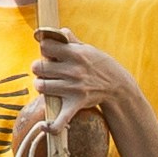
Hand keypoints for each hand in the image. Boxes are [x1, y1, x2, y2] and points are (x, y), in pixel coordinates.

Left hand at [28, 32, 143, 132]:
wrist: (119, 87)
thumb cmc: (101, 66)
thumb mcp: (89, 49)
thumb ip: (71, 41)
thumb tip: (60, 30)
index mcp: (76, 53)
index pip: (45, 47)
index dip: (45, 50)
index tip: (49, 54)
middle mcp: (73, 70)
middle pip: (38, 67)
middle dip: (40, 68)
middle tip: (47, 72)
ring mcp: (73, 88)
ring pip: (41, 87)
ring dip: (42, 86)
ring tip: (48, 86)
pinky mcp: (76, 104)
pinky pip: (60, 119)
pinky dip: (51, 125)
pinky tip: (43, 126)